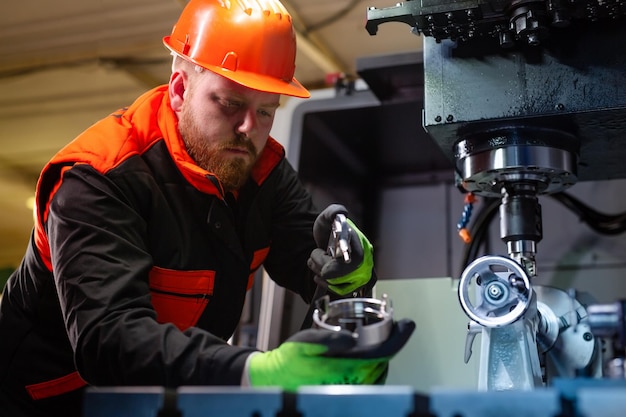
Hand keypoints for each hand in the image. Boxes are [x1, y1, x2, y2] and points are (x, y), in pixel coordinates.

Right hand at [247, 319, 414, 390]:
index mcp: (347, 367)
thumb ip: (329, 338)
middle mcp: (353, 381)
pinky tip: (373, 355)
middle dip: (395, 343)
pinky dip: (377, 366)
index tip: (408, 324)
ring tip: (389, 337)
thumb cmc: (290, 359)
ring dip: (387, 355)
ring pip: (380, 372)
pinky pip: (371, 380)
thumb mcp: (306, 341)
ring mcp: (351, 388)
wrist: (278, 379)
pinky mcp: (347, 390)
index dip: (400, 338)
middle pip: (385, 362)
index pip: (384, 353)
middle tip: (399, 326)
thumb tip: (352, 339)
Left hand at [307, 204, 373, 295]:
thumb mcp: (327, 216)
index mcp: (360, 246)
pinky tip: (318, 277)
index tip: (320, 260)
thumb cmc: (328, 227)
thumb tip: (342, 212)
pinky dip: (328, 285)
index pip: (348, 264)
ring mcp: (361, 273)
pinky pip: (342, 291)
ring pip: (338, 285)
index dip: (331, 265)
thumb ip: (333, 211)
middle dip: (322, 266)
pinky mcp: (355, 282)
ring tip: (315, 262)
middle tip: (316, 255)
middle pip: (339, 276)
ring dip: (321, 274)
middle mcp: (364, 262)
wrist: (327, 238)